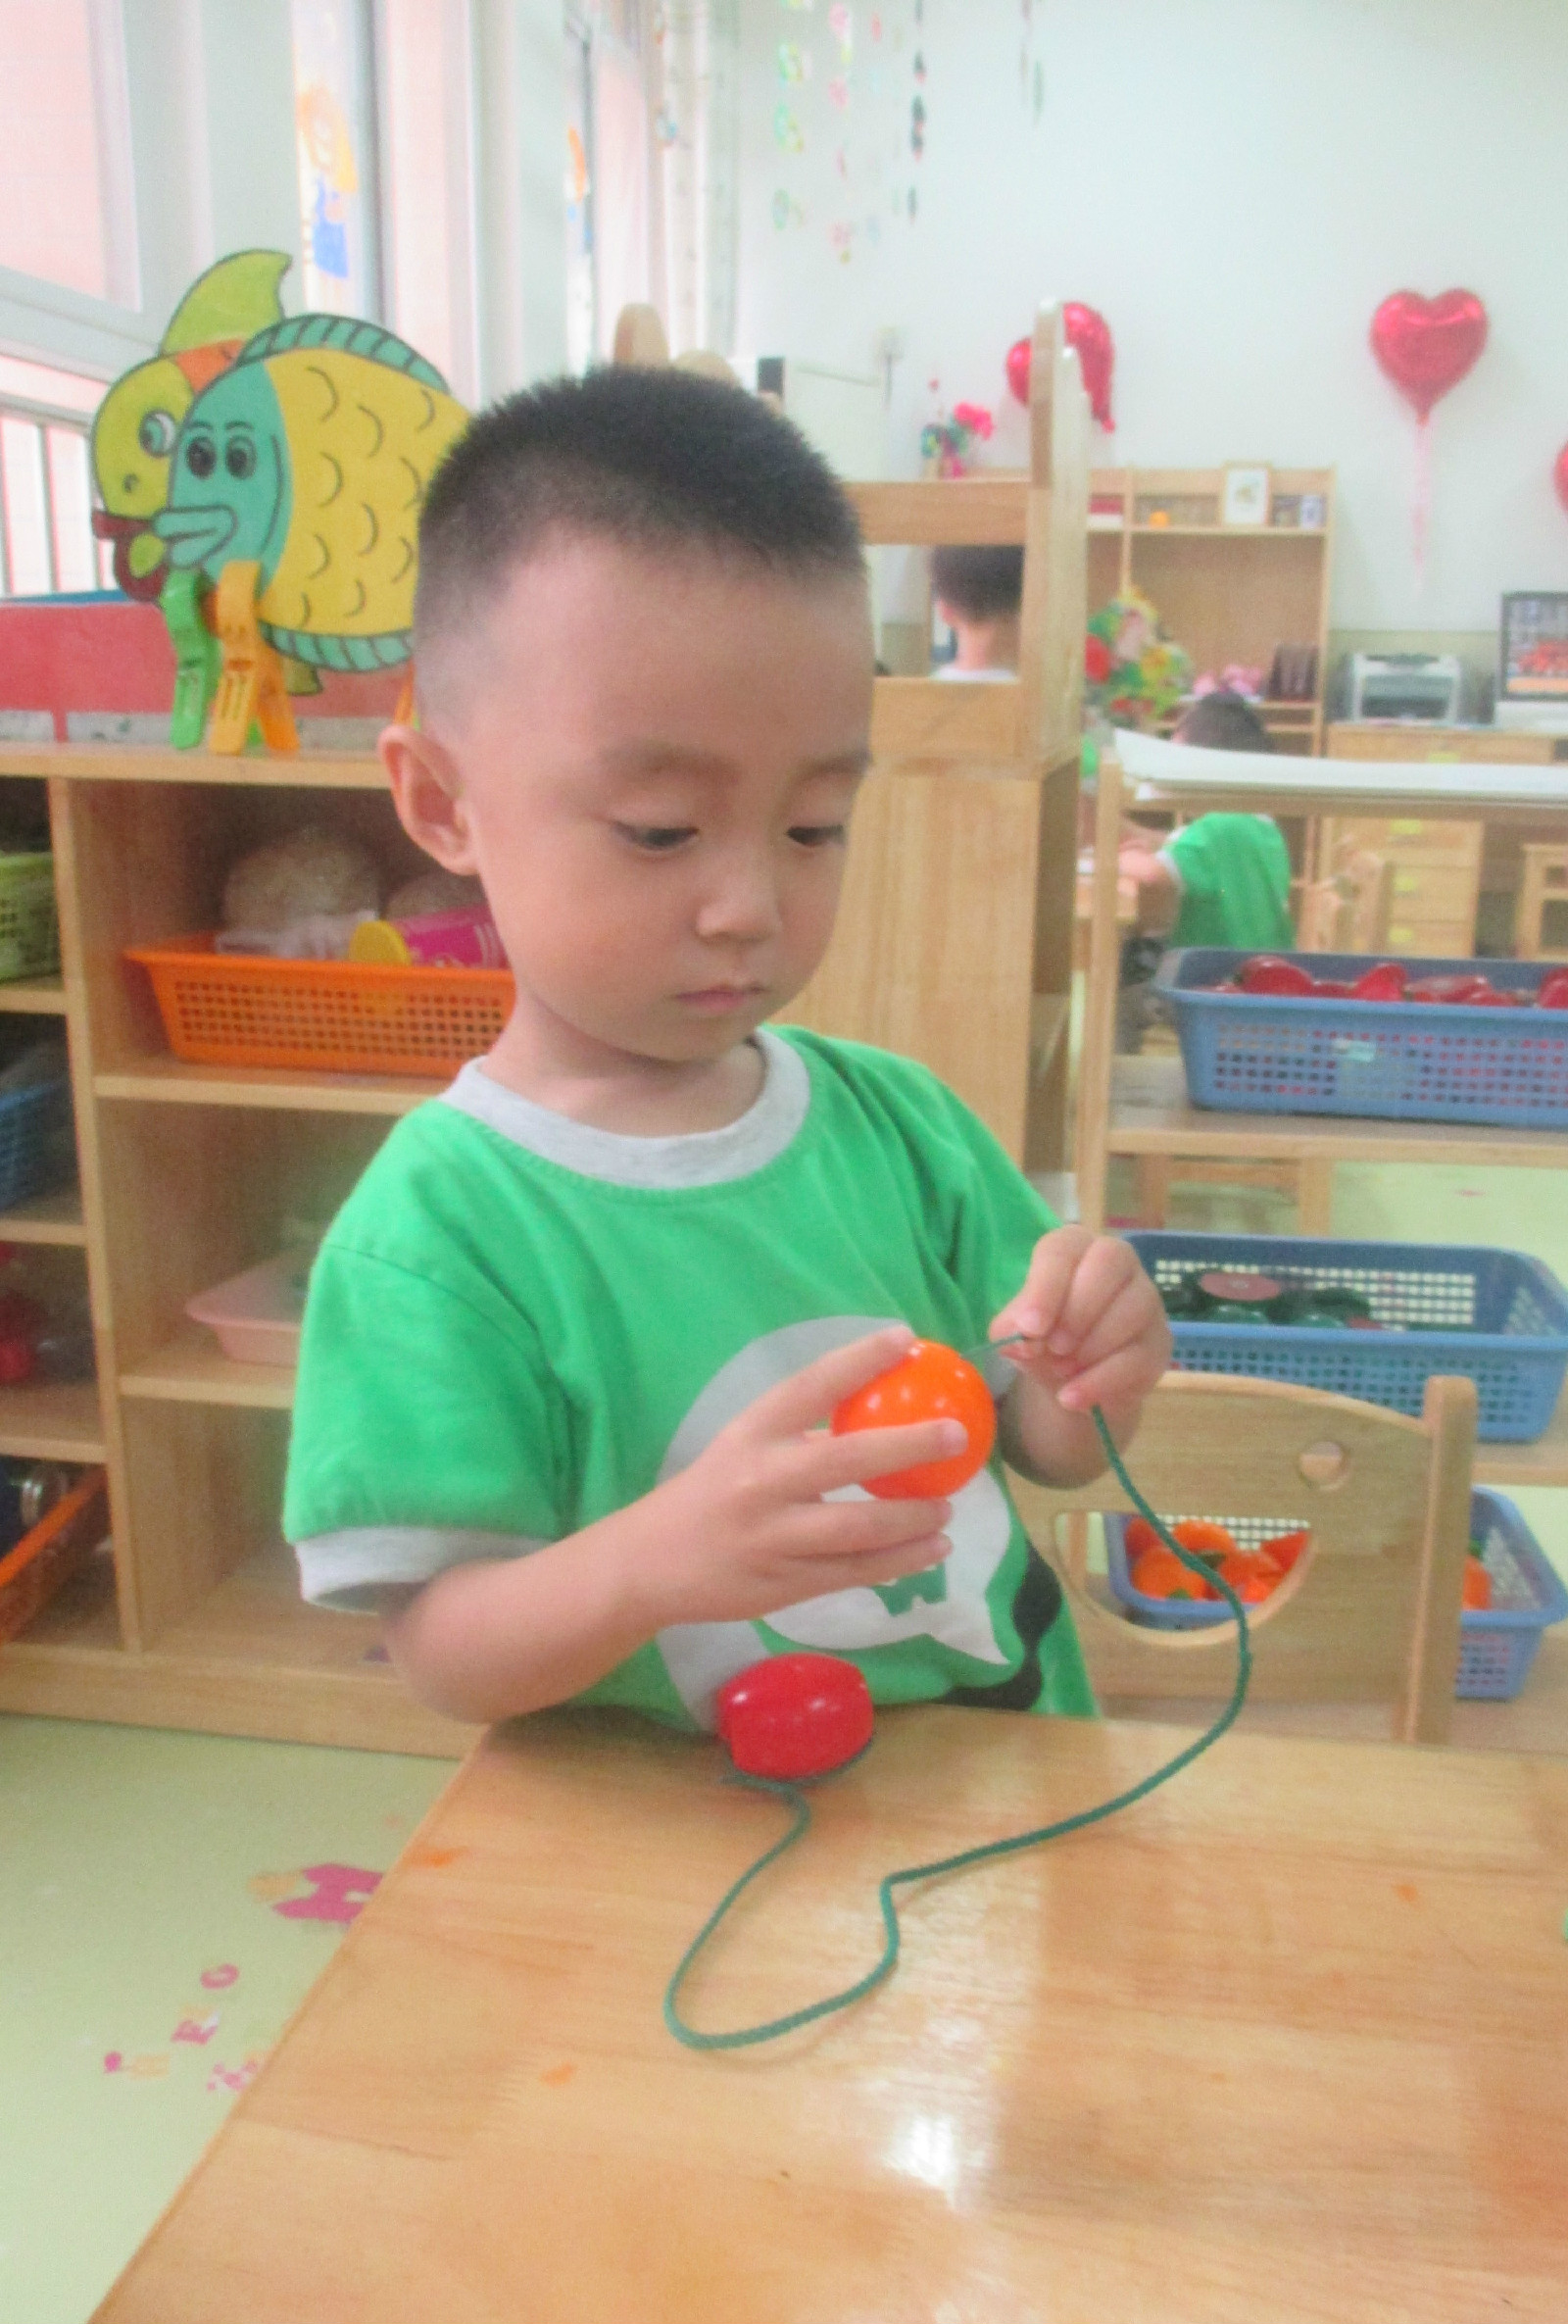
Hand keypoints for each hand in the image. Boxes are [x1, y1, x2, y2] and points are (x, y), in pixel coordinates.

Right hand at [649, 1327, 963, 1626]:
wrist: (650, 1563)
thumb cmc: (709, 1493)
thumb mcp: (743, 1447)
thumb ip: (803, 1435)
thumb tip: (885, 1416)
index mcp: (751, 1434)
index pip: (810, 1386)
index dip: (859, 1359)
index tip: (905, 1338)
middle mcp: (760, 1481)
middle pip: (847, 1459)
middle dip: (909, 1445)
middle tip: (956, 1435)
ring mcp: (773, 1537)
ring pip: (859, 1528)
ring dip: (913, 1519)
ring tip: (949, 1510)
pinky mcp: (784, 1584)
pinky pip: (854, 1572)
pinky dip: (900, 1562)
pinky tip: (932, 1552)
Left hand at [990, 1227, 1170, 1426]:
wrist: (1072, 1381)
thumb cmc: (1045, 1339)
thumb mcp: (1019, 1333)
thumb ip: (1012, 1328)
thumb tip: (1016, 1337)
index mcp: (1074, 1248)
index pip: (1063, 1249)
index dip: (1046, 1287)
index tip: (1029, 1327)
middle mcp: (1117, 1262)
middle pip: (1109, 1263)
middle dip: (1077, 1310)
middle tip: (1053, 1347)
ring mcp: (1146, 1299)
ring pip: (1133, 1308)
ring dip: (1091, 1346)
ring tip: (1061, 1370)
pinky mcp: (1159, 1341)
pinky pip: (1139, 1357)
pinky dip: (1101, 1381)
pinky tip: (1073, 1398)